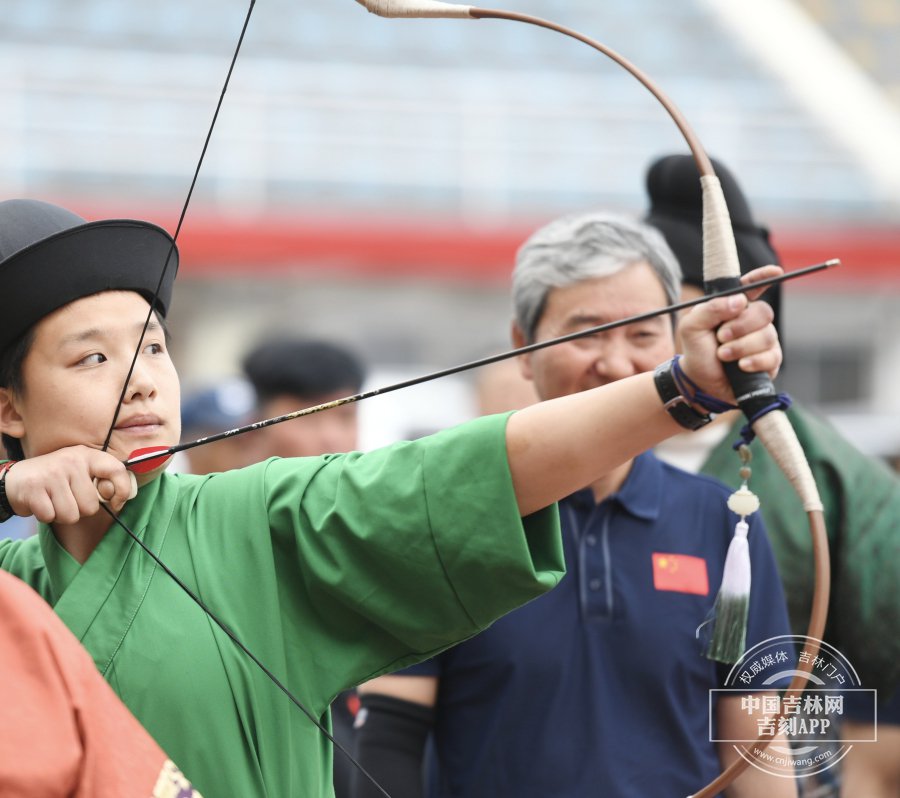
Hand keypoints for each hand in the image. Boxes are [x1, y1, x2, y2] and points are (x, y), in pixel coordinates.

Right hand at [4, 446, 135, 523]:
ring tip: (54, 500)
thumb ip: (101, 483)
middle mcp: (71, 461)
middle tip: (67, 497)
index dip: (123, 491)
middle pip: (91, 506)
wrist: (16, 478)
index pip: (117, 471)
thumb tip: (117, 500)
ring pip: (72, 515)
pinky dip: (46, 516)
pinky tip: (42, 503)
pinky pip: (51, 517)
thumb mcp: (81, 473)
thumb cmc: (57, 479)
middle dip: (80, 509)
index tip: (116, 503)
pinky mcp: (34, 489)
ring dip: (62, 515)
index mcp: (87, 456)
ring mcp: (52, 474)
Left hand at [678, 267, 781, 403]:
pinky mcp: (770, 360)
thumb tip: (739, 301)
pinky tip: (740, 366)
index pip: (751, 287)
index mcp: (733, 308)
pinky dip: (753, 361)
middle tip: (721, 337)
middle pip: (763, 312)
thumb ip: (710, 309)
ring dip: (741, 347)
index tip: (774, 271)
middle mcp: (752, 321)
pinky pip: (772, 356)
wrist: (700, 383)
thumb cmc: (697, 352)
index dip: (763, 277)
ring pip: (767, 335)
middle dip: (741, 326)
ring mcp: (763, 340)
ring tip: (723, 355)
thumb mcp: (691, 327)